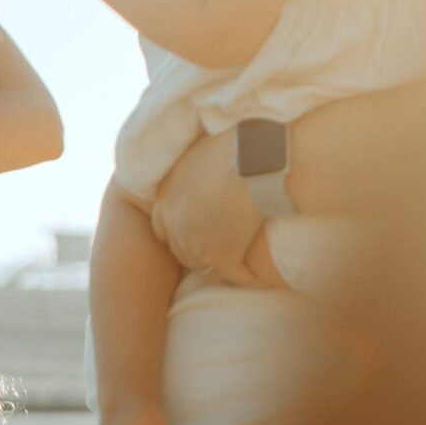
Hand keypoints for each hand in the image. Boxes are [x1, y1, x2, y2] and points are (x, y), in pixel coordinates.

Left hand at [150, 129, 289, 285]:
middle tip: (222, 248)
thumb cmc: (230, 145)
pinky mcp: (223, 257)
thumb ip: (191, 170)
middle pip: (182, 252)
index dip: (178, 231)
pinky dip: (250, 278)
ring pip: (207, 267)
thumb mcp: (196, 154)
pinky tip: (263, 280)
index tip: (195, 229)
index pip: (162, 228)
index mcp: (165, 202)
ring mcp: (197, 246)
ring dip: (222, 266)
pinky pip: (238, 276)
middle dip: (199, 252)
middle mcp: (176, 228)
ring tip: (242, 265)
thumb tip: (203, 166)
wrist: (250, 155)